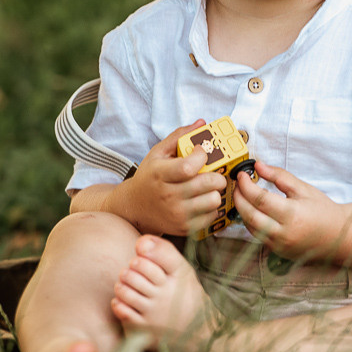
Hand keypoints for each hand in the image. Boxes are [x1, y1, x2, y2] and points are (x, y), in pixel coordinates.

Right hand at [109, 120, 226, 235]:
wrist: (134, 208)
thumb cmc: (149, 178)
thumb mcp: (158, 153)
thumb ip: (179, 136)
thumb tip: (202, 123)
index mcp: (160, 174)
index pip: (189, 166)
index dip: (202, 156)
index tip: (201, 153)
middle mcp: (168, 195)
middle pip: (208, 183)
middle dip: (217, 174)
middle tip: (213, 172)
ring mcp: (177, 214)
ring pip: (214, 200)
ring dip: (215, 191)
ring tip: (208, 187)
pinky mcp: (184, 228)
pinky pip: (212, 215)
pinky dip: (212, 207)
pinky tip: (203, 200)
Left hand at [233, 161, 349, 261]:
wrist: (337, 235)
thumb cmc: (323, 210)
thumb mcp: (303, 188)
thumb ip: (279, 176)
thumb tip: (258, 166)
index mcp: (292, 214)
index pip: (260, 199)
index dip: (246, 186)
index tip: (242, 175)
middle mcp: (284, 233)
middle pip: (250, 215)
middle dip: (238, 198)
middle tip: (237, 185)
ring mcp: (279, 245)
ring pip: (250, 227)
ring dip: (242, 210)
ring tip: (242, 196)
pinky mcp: (277, 251)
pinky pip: (257, 235)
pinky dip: (250, 222)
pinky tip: (252, 210)